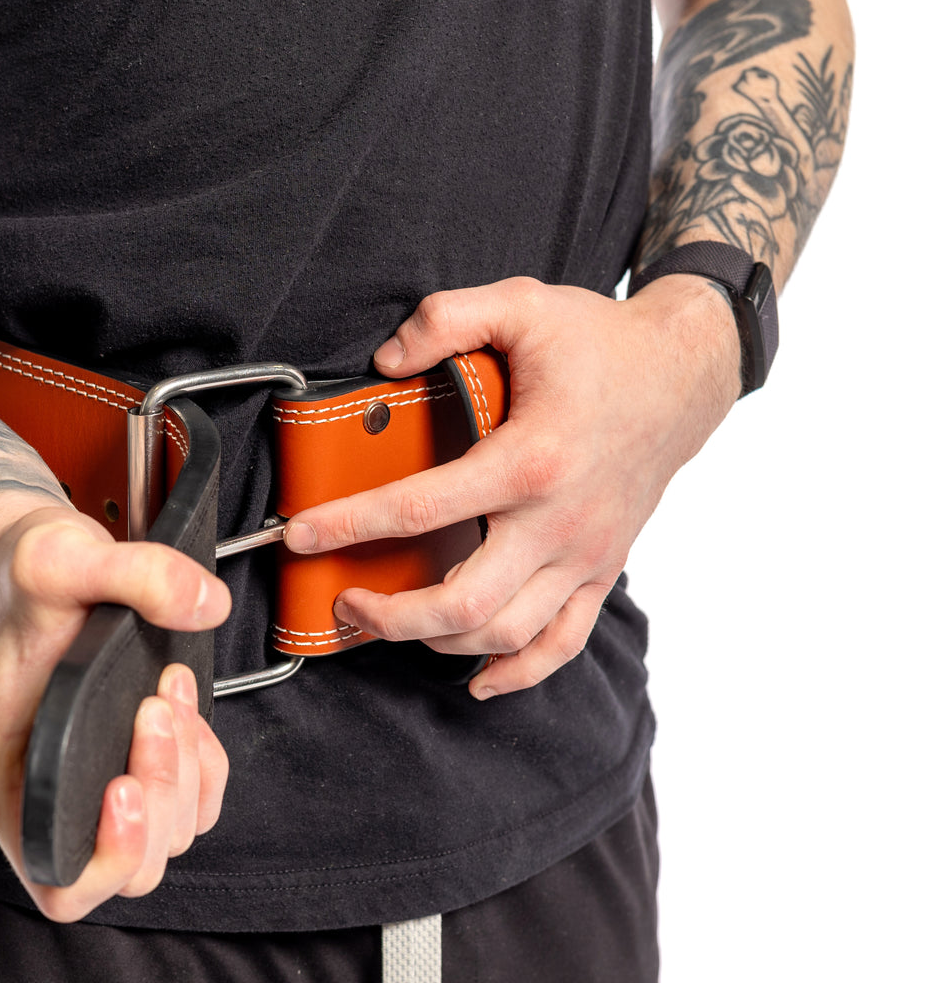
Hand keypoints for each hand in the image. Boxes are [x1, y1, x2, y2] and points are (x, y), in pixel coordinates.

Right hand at [0, 506, 231, 921]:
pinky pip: (195, 800)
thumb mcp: (62, 557)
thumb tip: (206, 604)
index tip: (125, 783)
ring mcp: (102, 785)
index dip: (106, 857)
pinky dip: (206, 764)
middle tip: (153, 709)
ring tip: (165, 693)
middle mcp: (56, 798)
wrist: (36, 569)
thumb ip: (134, 574)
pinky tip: (185, 707)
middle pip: (132, 867)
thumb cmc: (28, 580)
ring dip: (187, 772)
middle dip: (162, 792)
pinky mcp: (142, 762)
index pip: (58, 880)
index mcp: (12, 781)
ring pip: (171, 834)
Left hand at [284, 274, 740, 697]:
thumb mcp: (521, 304)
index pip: (418, 510)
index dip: (347, 527)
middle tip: (345, 599)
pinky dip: (517, 671)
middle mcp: (558, 521)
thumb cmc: (600, 343)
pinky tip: (477, 679)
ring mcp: (584, 554)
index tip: (299, 536)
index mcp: (529, 459)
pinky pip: (562, 642)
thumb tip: (385, 362)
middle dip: (389, 615)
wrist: (684, 375)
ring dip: (436, 643)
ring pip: (505, 634)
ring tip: (390, 622)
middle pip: (462, 603)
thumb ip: (445, 319)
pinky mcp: (601, 568)